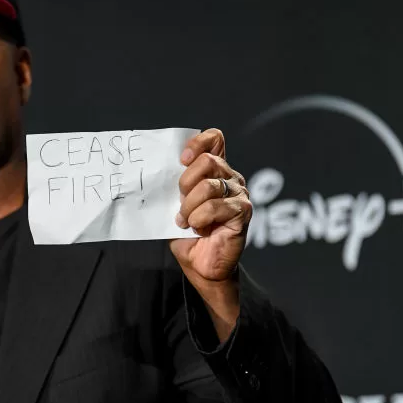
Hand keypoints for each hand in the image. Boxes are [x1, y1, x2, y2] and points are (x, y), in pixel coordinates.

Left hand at [170, 128, 251, 283]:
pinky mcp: (242, 212)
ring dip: (189, 205)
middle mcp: (230, 178)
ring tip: (185, 220)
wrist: (199, 263)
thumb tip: (160, 169)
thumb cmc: (187, 232)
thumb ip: (174, 184)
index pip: (214, 139)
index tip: (181, 159)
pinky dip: (199, 218)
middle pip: (208, 161)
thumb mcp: (175, 202)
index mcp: (214, 171)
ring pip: (209, 186)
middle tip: (179, 202)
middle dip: (186, 182)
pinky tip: (196, 227)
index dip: (198, 143)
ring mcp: (239, 194)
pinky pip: (215, 206)